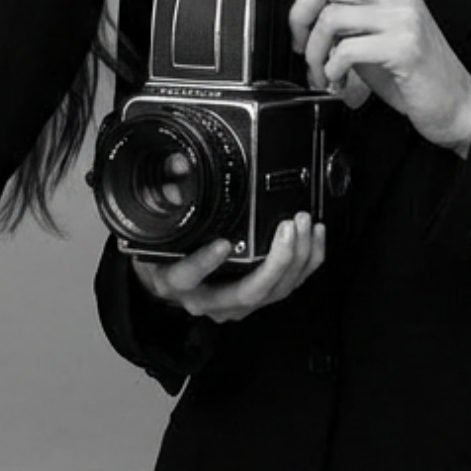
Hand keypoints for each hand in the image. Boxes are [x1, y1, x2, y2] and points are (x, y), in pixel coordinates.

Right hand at [131, 212, 324, 322]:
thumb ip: (167, 199)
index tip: (221, 244)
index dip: (205, 263)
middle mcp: (209, 300)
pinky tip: (314, 237)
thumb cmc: (165, 256)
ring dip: (296, 259)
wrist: (173, 281)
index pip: (188, 276)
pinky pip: (289, 285)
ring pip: (274, 292)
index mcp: (177, 282)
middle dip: (276, 261)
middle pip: (248, 293)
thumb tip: (179, 166)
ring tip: (304, 225)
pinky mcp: (258, 298)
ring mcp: (237, 304)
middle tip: (287, 228)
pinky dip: (307, 262)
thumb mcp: (157, 230)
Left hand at [257, 0, 470, 156]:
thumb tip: (300, 15)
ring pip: (331, 17)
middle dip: (298, 15)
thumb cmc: (413, 77)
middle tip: (299, 45)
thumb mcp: (373, 39)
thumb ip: (344, 20)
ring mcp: (403, 17)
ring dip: (315, 53)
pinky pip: (347, 50)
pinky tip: (340, 84)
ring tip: (322, 74)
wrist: (458, 108)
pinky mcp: (406, 46)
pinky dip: (333, 70)